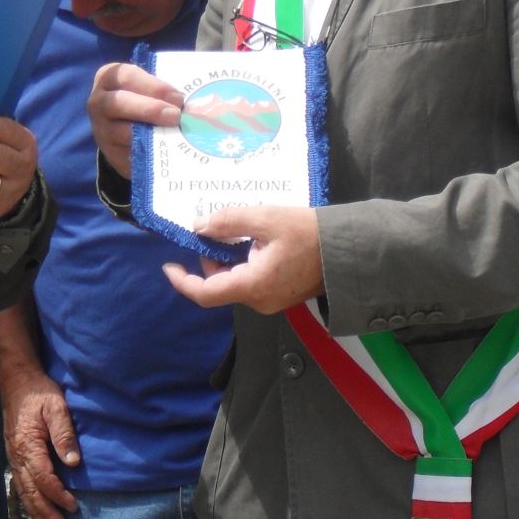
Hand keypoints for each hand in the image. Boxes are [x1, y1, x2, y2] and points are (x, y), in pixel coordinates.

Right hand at [0, 366, 80, 518]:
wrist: (16, 381)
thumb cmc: (39, 392)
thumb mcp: (56, 407)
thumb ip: (64, 434)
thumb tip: (73, 462)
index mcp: (28, 445)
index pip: (43, 478)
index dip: (58, 495)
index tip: (73, 507)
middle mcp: (17, 455)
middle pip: (31, 491)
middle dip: (46, 511)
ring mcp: (13, 456)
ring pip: (23, 491)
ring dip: (36, 511)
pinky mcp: (14, 455)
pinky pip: (20, 483)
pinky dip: (28, 500)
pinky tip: (35, 509)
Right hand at [86, 62, 183, 178]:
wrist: (125, 124)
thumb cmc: (144, 97)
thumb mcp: (149, 86)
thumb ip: (164, 89)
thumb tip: (196, 99)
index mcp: (110, 78)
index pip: (126, 76)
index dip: (153, 86)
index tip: (177, 97)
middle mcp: (99, 102)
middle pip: (118, 103)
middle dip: (149, 109)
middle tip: (176, 116)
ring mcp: (102, 130)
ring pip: (119, 132)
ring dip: (148, 134)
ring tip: (173, 135)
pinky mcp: (111, 154)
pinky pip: (126, 156)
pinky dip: (146, 155)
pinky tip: (164, 154)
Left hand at [162, 205, 323, 313]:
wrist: (350, 250)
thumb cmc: (309, 233)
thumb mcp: (266, 218)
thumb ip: (228, 221)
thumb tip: (198, 226)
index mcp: (252, 285)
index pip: (205, 293)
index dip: (182, 281)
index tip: (168, 265)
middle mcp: (259, 300)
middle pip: (219, 285)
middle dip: (209, 260)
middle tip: (213, 229)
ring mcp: (271, 300)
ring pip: (235, 282)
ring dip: (227, 259)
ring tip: (235, 229)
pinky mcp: (281, 295)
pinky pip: (251, 281)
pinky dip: (243, 263)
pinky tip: (252, 240)